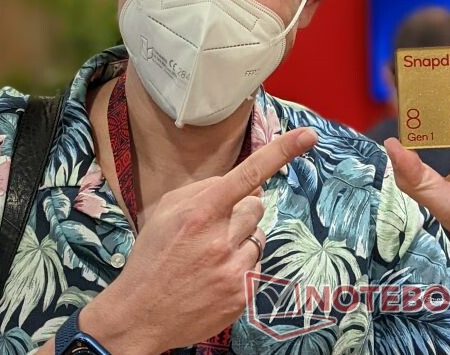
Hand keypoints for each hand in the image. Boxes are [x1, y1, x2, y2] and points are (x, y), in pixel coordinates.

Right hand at [80, 127, 317, 354]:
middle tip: (212, 229)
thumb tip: (246, 183)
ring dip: (240, 240)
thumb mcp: (167, 211)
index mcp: (200, 213)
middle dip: (239, 212)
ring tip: (209, 257)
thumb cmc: (153, 256)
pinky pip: (256, 265)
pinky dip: (240, 266)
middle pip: (256, 206)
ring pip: (258, 236)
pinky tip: (214, 276)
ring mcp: (235, 270)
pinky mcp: (242, 294)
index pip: (248, 175)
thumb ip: (206, 189)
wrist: (141, 314)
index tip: (308, 135)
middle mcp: (221, 240)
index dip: (281, 152)